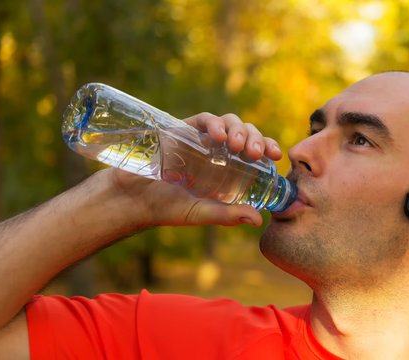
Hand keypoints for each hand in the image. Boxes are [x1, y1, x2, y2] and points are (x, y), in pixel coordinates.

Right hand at [107, 113, 282, 227]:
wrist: (132, 198)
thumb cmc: (167, 208)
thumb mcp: (201, 213)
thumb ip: (226, 215)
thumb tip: (257, 219)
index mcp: (229, 168)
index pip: (255, 151)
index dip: (268, 147)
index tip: (275, 155)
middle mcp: (218, 151)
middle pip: (246, 134)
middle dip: (256, 138)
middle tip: (255, 153)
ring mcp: (201, 139)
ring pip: (229, 122)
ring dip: (238, 129)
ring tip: (237, 145)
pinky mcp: (183, 130)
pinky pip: (204, 119)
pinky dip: (214, 123)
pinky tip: (218, 135)